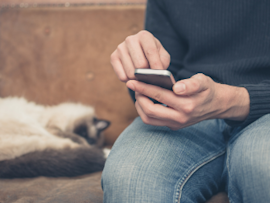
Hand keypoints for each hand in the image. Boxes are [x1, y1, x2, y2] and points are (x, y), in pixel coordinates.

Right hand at [110, 30, 169, 81]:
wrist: (141, 52)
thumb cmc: (154, 55)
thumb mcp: (163, 56)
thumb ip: (162, 62)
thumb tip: (156, 71)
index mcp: (144, 35)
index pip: (150, 52)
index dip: (156, 65)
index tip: (159, 75)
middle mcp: (130, 39)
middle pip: (140, 65)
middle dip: (146, 74)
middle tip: (150, 78)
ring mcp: (120, 48)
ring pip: (131, 73)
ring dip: (138, 79)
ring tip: (142, 77)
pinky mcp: (113, 57)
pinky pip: (122, 77)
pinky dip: (129, 81)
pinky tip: (133, 76)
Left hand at [126, 73, 249, 129]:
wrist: (216, 105)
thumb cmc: (207, 89)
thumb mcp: (203, 81)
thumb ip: (192, 84)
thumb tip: (177, 88)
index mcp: (187, 105)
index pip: (159, 96)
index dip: (144, 88)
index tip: (132, 81)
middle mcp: (180, 118)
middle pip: (150, 111)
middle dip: (139, 97)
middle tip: (134, 86)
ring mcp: (176, 124)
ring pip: (149, 119)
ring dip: (140, 106)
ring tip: (139, 93)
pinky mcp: (173, 126)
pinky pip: (153, 121)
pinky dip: (145, 111)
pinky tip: (145, 100)